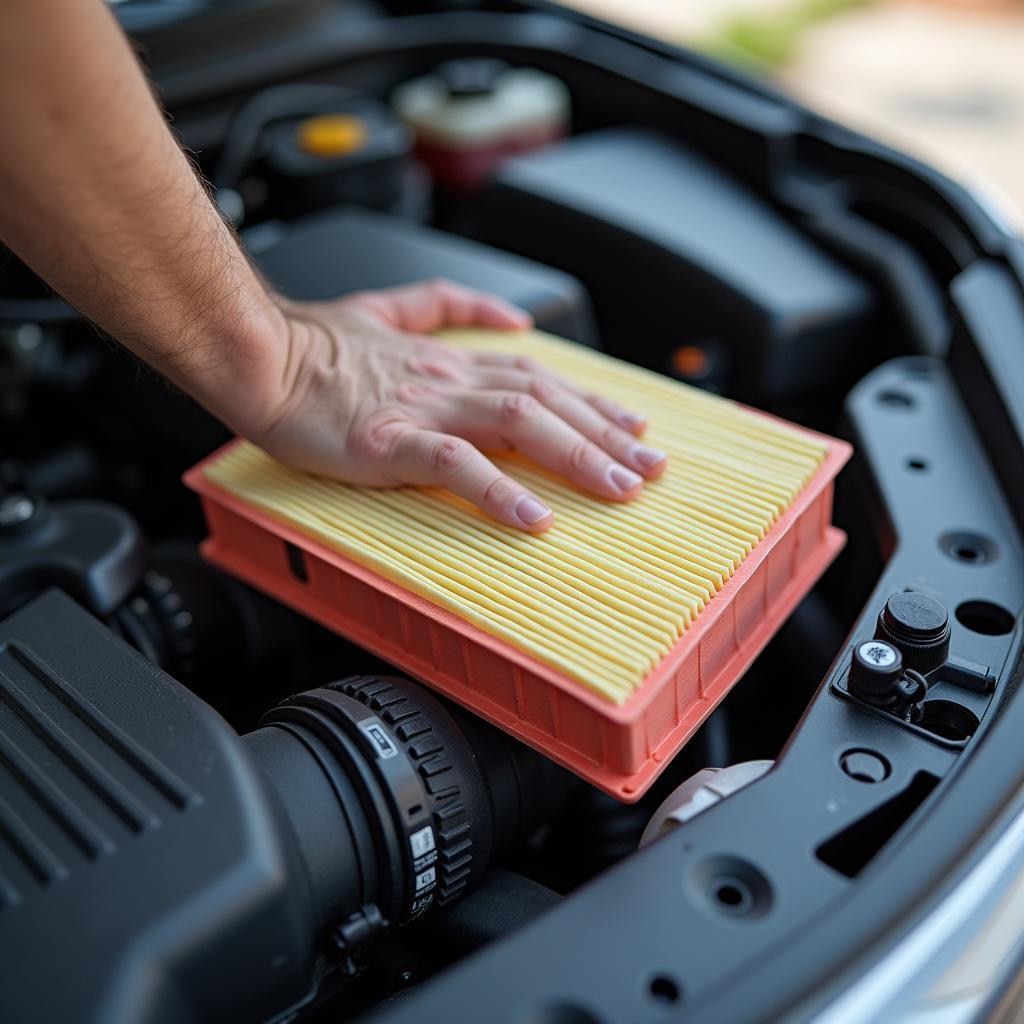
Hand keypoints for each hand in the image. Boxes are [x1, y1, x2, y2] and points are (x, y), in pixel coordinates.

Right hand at [245, 280, 666, 531]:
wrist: (255, 354)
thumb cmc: (312, 343)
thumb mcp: (389, 306)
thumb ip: (448, 304)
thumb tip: (507, 315)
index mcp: (449, 359)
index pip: (538, 378)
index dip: (591, 401)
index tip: (632, 425)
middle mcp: (448, 380)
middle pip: (545, 401)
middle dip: (605, 434)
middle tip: (650, 466)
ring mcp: (422, 408)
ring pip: (517, 423)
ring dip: (575, 455)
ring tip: (619, 488)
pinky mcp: (388, 440)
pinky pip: (456, 465)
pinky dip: (499, 490)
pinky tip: (534, 517)